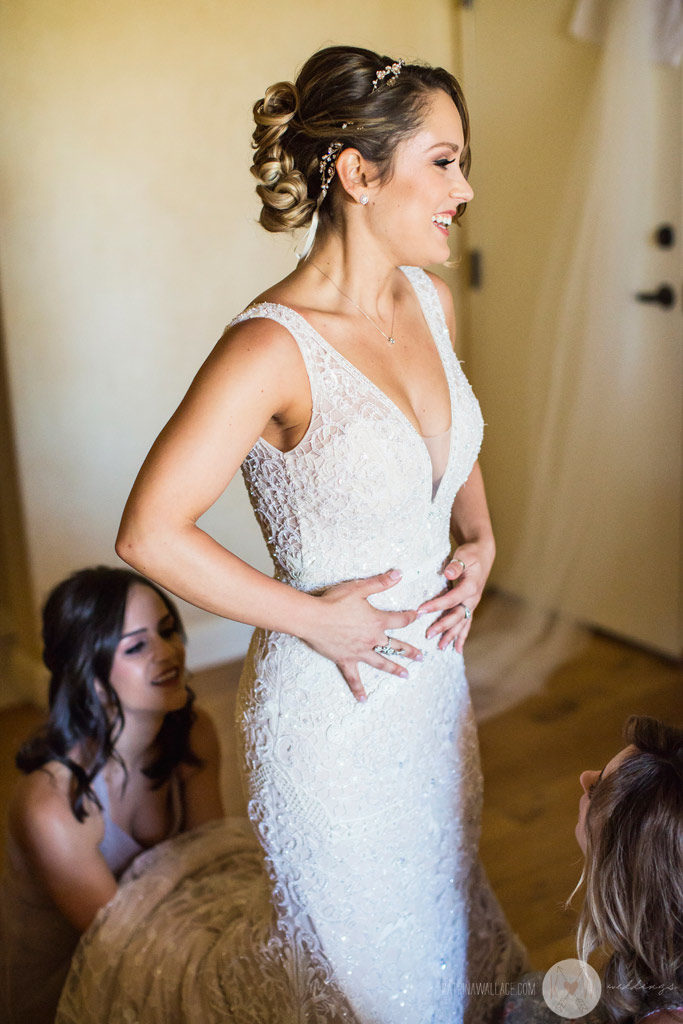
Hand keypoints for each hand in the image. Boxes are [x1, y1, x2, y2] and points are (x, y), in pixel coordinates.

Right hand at [302, 569, 421, 701]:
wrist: (313, 618)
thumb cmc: (334, 601)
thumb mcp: (359, 588)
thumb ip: (381, 582)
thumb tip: (400, 574)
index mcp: (377, 621)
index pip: (400, 619)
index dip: (410, 616)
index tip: (417, 616)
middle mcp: (372, 639)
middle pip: (395, 646)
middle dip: (410, 651)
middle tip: (421, 657)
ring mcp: (360, 651)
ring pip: (381, 662)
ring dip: (394, 669)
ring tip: (406, 675)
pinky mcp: (346, 660)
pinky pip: (354, 677)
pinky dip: (358, 689)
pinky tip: (363, 699)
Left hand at [417, 541, 492, 653]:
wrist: (483, 554)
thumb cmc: (470, 554)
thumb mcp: (463, 555)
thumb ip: (456, 565)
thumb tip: (448, 572)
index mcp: (470, 587)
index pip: (451, 599)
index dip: (436, 606)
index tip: (420, 611)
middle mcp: (473, 598)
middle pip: (457, 616)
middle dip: (443, 627)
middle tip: (428, 635)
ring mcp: (472, 603)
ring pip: (462, 623)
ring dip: (452, 636)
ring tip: (441, 648)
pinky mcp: (470, 605)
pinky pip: (466, 623)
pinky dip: (461, 636)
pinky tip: (457, 649)